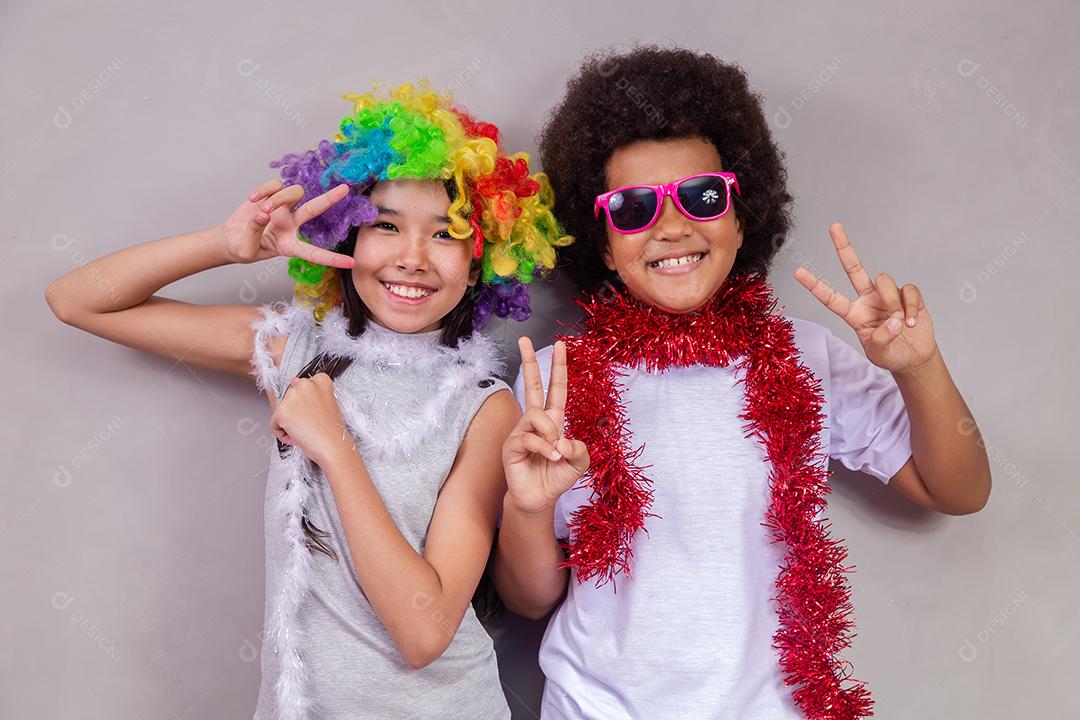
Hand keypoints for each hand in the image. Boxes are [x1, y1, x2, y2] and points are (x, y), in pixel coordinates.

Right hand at [221, 178, 355, 268]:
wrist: (229, 238)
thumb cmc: (241, 248)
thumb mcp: (246, 249)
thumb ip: (255, 232)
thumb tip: (263, 213)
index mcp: (289, 246)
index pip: (314, 253)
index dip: (332, 259)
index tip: (352, 262)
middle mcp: (291, 225)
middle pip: (314, 209)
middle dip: (330, 199)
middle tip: (344, 189)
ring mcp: (283, 209)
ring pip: (293, 193)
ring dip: (279, 198)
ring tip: (262, 209)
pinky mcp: (272, 195)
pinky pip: (276, 184)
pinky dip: (265, 189)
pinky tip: (253, 199)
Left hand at [270, 373, 353, 465]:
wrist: (333, 446)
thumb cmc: (332, 430)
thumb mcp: (326, 403)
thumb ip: (310, 392)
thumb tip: (293, 380)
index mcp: (320, 380)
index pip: (301, 386)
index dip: (306, 403)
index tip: (313, 412)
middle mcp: (305, 384)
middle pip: (289, 398)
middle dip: (296, 413)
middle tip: (310, 423)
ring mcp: (292, 397)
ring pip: (281, 412)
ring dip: (289, 423)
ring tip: (306, 429)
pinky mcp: (282, 412)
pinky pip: (274, 425)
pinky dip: (282, 434)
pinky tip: (297, 436)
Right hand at [502, 339, 590, 514]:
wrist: (539, 499)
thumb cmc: (556, 478)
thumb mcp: (579, 463)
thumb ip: (580, 449)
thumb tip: (563, 440)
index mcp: (554, 420)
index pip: (556, 389)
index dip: (558, 368)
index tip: (560, 346)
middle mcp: (536, 422)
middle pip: (532, 385)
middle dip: (529, 361)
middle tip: (524, 339)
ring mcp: (522, 431)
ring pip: (537, 415)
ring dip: (551, 433)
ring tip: (556, 452)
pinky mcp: (511, 445)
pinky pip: (529, 437)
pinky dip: (544, 448)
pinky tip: (549, 457)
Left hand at [794, 222, 938, 374]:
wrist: (914, 357)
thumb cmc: (890, 355)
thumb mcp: (878, 353)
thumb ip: (881, 339)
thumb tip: (894, 320)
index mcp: (853, 313)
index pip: (830, 298)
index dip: (815, 285)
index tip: (798, 272)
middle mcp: (867, 299)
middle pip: (854, 268)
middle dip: (844, 247)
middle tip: (834, 226)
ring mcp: (887, 295)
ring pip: (884, 280)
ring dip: (892, 302)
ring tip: (899, 323)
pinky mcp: (907, 294)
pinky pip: (908, 290)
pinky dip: (911, 306)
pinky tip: (912, 321)